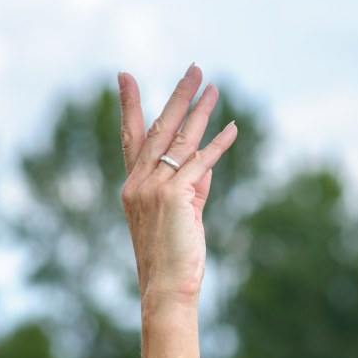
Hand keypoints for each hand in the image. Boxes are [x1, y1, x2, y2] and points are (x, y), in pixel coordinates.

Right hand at [119, 65, 237, 307]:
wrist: (166, 288)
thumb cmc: (174, 257)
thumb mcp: (182, 215)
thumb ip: (192, 186)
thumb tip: (206, 161)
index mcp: (133, 186)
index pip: (131, 137)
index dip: (130, 105)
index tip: (125, 75)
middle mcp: (137, 183)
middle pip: (159, 129)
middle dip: (178, 96)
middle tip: (193, 68)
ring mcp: (153, 189)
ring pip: (180, 141)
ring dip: (200, 111)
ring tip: (214, 88)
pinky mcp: (174, 198)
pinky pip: (198, 164)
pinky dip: (217, 147)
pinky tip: (232, 129)